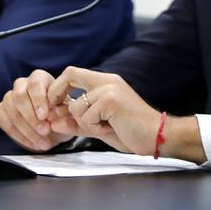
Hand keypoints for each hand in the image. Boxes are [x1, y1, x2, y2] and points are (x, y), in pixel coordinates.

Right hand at [0, 69, 72, 151]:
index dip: (39, 101)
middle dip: (32, 117)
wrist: (53, 126)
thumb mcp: (67, 111)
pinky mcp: (1, 110)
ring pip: (11, 110)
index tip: (45, 117)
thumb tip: (52, 117)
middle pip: (19, 96)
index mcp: (40, 78)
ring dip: (26, 130)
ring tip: (42, 143)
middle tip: (45, 131)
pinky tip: (33, 144)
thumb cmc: (61, 114)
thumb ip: (62, 111)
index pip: (35, 85)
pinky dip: (19, 136)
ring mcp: (9, 97)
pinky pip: (5, 122)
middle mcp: (22, 84)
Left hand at [50, 67, 164, 155]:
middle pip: (70, 74)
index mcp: (106, 83)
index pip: (73, 74)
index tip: (53, 106)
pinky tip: (111, 128)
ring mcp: (110, 89)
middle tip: (56, 114)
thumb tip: (53, 123)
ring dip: (85, 123)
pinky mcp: (111, 100)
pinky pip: (87, 117)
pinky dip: (95, 128)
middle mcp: (107, 81)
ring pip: (76, 106)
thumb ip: (77, 123)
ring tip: (105, 127)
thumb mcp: (99, 127)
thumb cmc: (132, 131)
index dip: (58, 88)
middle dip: (56, 94)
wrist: (157, 136)